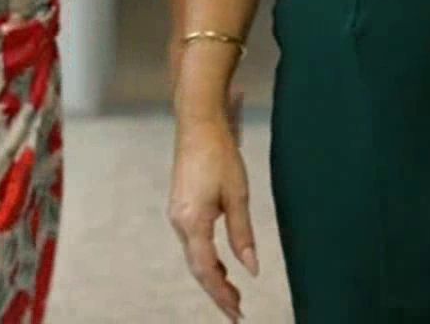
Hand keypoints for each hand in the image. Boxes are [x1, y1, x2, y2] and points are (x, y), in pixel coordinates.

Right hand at [167, 107, 257, 320]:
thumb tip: (252, 268)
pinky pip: (192, 243)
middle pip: (197, 268)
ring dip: (212, 277)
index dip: (221, 294)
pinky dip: (207, 260)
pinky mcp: (180, 208)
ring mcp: (177, 215)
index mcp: (192, 221)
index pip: (206, 269)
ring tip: (233, 296)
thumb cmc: (219, 154)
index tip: (237, 312)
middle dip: (217, 292)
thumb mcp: (238, 195)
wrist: (198, 123)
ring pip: (194, 257)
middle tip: (237, 313)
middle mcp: (179, 222)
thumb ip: (243, 234)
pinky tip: (223, 267)